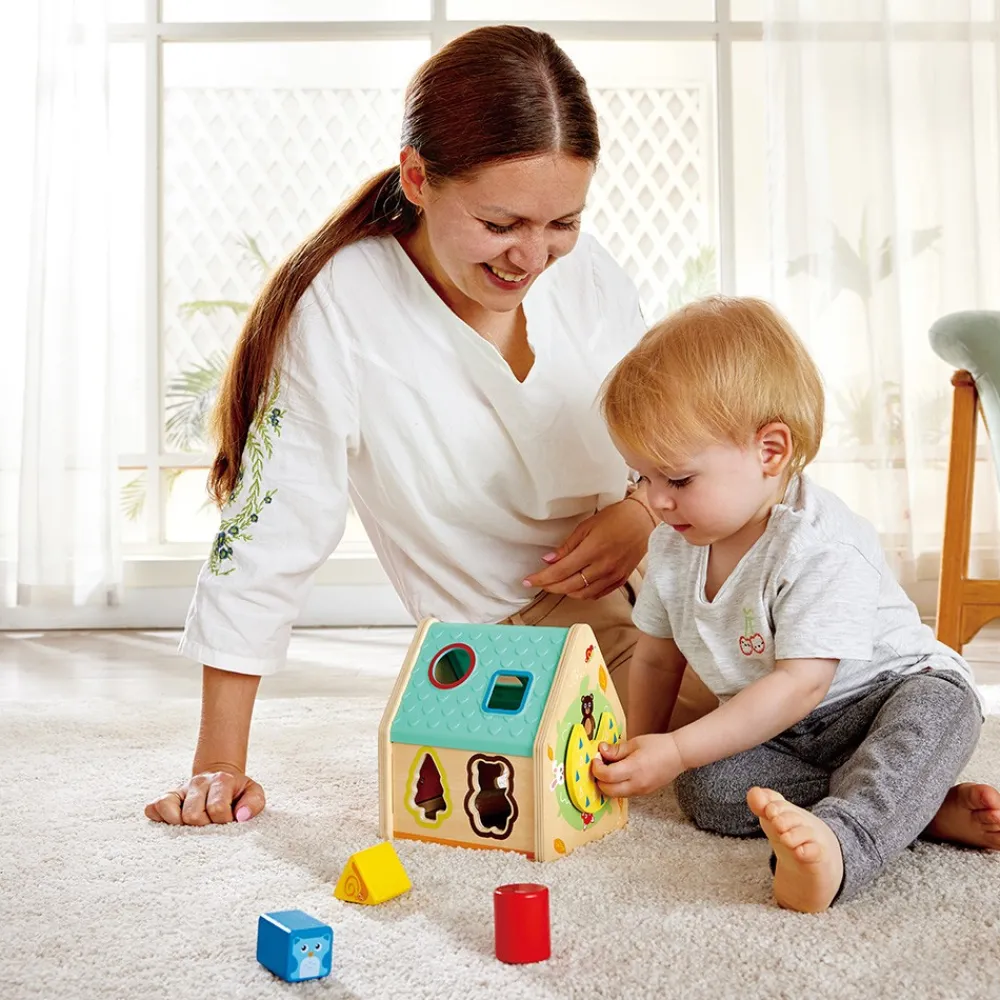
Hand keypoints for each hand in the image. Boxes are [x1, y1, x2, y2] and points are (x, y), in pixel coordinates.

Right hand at [144, 766, 264, 825]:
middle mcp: (199, 782)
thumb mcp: (253, 793)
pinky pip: (153, 809)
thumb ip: (254, 804)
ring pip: (174, 816)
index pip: (217, 809)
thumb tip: (241, 816)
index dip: (223, 821)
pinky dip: (162, 820)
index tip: (228, 821)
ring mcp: (181, 789)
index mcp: (222, 780)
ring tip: (197, 826)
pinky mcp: (166, 797)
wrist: (221, 779)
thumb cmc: (237, 793)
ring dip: (186, 827)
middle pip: (193, 816)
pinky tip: (176, 823)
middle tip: (211, 825)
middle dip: (204, 827)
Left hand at [522, 498, 653, 599]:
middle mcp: (602, 567)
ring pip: (582, 594)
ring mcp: (613, 576)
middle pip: (568, 586)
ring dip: (565, 591)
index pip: (560, 572)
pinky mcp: (621, 580)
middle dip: (550, 586)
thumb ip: (567, 546)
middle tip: (539, 582)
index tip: (528, 580)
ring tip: (556, 584)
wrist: (644, 520)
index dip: (541, 578)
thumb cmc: (615, 518)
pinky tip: (575, 587)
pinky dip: (583, 593)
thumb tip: (549, 561)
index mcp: (591, 551)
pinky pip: (597, 594)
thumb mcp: (586, 526)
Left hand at [592, 733, 683, 797]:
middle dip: (599, 779)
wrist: (679, 755)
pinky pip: (624, 794)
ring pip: (615, 794)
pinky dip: (617, 787)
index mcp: (634, 769)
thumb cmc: (658, 745)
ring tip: (609, 769)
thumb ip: (616, 750)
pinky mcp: (644, 793)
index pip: (607, 776)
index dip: (596, 768)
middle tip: (599, 766)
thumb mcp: (635, 743)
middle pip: (608, 790)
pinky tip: (619, 774)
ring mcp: (641, 791)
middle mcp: (637, 784)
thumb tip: (600, 751)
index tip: (595, 759)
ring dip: (607, 785)